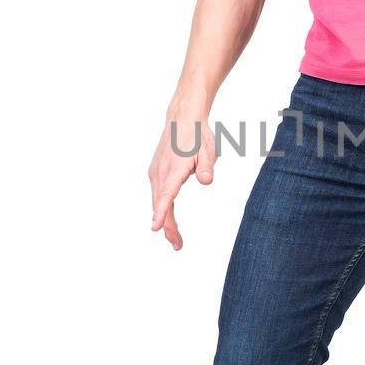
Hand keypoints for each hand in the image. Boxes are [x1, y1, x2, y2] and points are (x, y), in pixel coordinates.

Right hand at [148, 107, 216, 248]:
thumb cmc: (197, 136)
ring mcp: (156, 173)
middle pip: (160, 204)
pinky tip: (168, 219)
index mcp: (173, 170)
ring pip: (158, 201)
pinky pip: (158, 194)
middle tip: (178, 245)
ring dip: (165, 220)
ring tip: (175, 239)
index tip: (155, 227)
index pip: (166, 194)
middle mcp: (160, 173)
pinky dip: (162, 208)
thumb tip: (207, 181)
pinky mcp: (156, 172)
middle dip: (167, 227)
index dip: (162, 212)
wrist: (182, 119)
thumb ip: (207, 167)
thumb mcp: (208, 151)